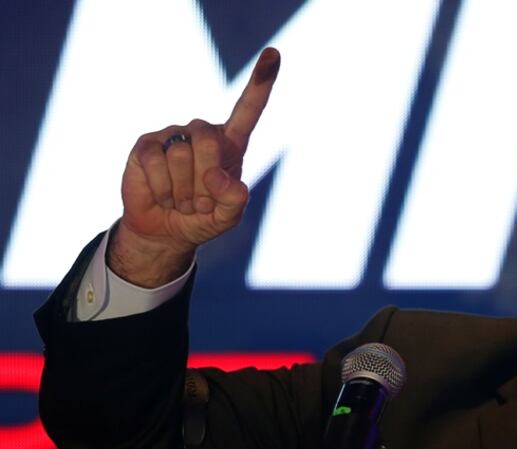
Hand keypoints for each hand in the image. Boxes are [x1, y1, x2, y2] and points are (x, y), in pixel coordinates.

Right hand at [109, 47, 280, 286]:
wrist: (166, 230)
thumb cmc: (204, 217)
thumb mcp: (228, 217)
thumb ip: (234, 201)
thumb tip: (216, 177)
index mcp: (230, 143)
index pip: (248, 109)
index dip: (261, 83)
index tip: (274, 54)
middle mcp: (202, 132)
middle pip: (210, 141)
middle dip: (206, 181)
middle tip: (200, 201)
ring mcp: (173, 135)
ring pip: (182, 157)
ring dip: (183, 192)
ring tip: (181, 200)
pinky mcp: (146, 144)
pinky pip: (157, 162)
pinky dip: (163, 189)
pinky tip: (162, 196)